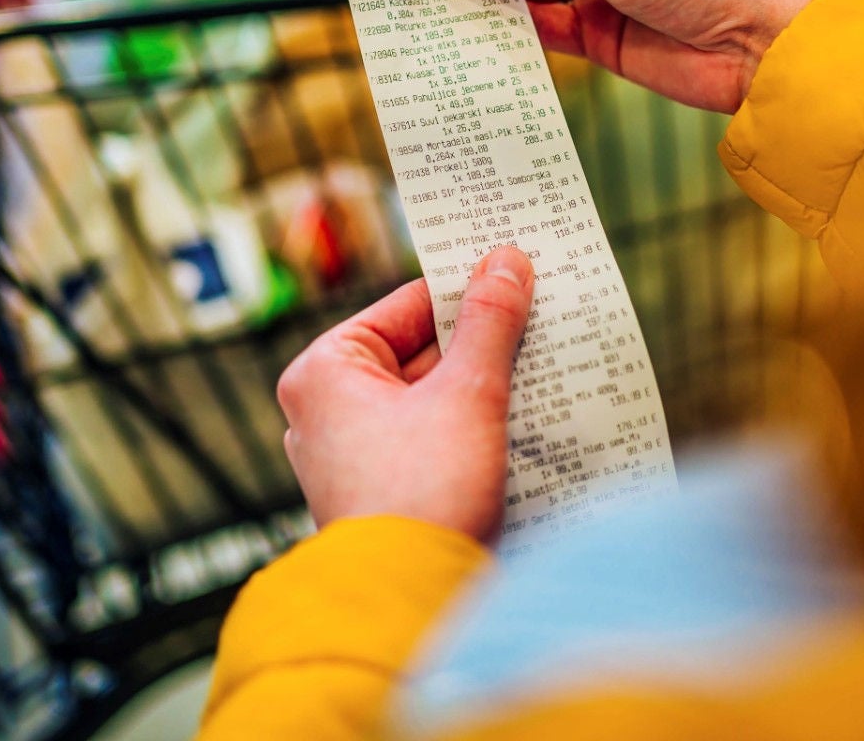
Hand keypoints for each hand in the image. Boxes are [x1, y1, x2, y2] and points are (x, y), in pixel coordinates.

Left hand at [276, 246, 533, 542]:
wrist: (412, 603)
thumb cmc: (423, 494)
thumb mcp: (468, 394)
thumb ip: (490, 323)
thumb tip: (506, 260)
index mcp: (323, 371)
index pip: (407, 306)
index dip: (467, 290)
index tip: (517, 275)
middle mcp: (322, 410)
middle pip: (418, 352)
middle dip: (480, 345)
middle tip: (540, 321)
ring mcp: (347, 456)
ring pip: (427, 398)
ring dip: (481, 388)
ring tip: (541, 371)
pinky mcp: (377, 493)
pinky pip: (428, 439)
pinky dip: (469, 429)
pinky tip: (521, 423)